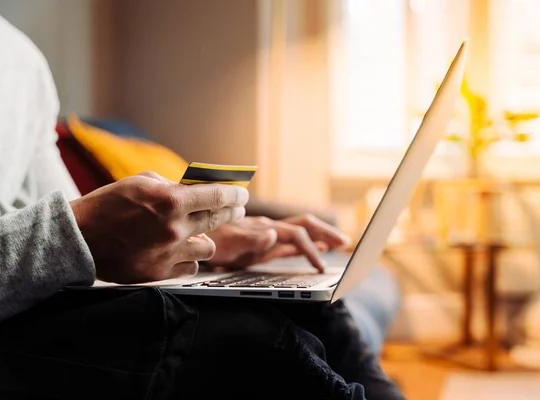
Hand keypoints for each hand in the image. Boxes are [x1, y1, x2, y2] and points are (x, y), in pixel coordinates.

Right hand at [70, 171, 247, 282]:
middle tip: (236, 209)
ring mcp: (169, 253)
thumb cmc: (108, 204)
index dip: (234, 194)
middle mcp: (174, 228)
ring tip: (196, 233)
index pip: (217, 196)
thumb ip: (173, 186)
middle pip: (218, 220)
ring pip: (208, 248)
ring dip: (205, 238)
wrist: (79, 238)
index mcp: (171, 200)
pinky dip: (188, 257)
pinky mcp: (160, 272)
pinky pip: (191, 266)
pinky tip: (178, 250)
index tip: (242, 194)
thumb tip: (197, 190)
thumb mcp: (141, 182)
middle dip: (231, 212)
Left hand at [205, 214, 350, 271]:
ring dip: (322, 235)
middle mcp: (269, 229)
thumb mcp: (225, 244)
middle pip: (305, 225)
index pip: (296, 236)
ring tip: (340, 244)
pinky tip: (318, 249)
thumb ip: (248, 239)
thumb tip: (274, 234)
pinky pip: (291, 241)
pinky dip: (309, 244)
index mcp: (264, 229)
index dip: (312, 250)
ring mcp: (268, 234)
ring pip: (302, 230)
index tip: (322, 268)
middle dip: (327, 232)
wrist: (193, 237)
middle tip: (346, 243)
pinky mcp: (265, 243)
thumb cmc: (209, 242)